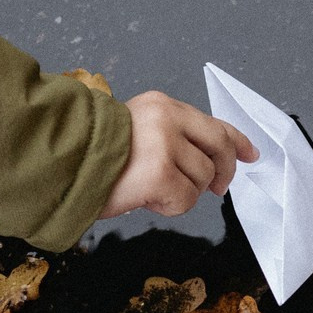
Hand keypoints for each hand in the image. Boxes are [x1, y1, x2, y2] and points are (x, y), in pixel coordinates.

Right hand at [99, 90, 256, 219]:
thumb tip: (212, 163)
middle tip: (217, 188)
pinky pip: (186, 199)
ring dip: (183, 193)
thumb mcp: (139, 134)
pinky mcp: (159, 172)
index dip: (237, 140)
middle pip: (218, 147)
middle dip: (222, 172)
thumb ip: (174, 138)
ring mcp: (164, 144)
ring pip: (202, 178)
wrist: (62, 168)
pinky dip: (170, 207)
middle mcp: (166, 118)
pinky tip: (147, 199)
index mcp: (161, 105)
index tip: (250, 154)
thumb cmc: (94, 158)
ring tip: (151, 189)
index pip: (213, 121)